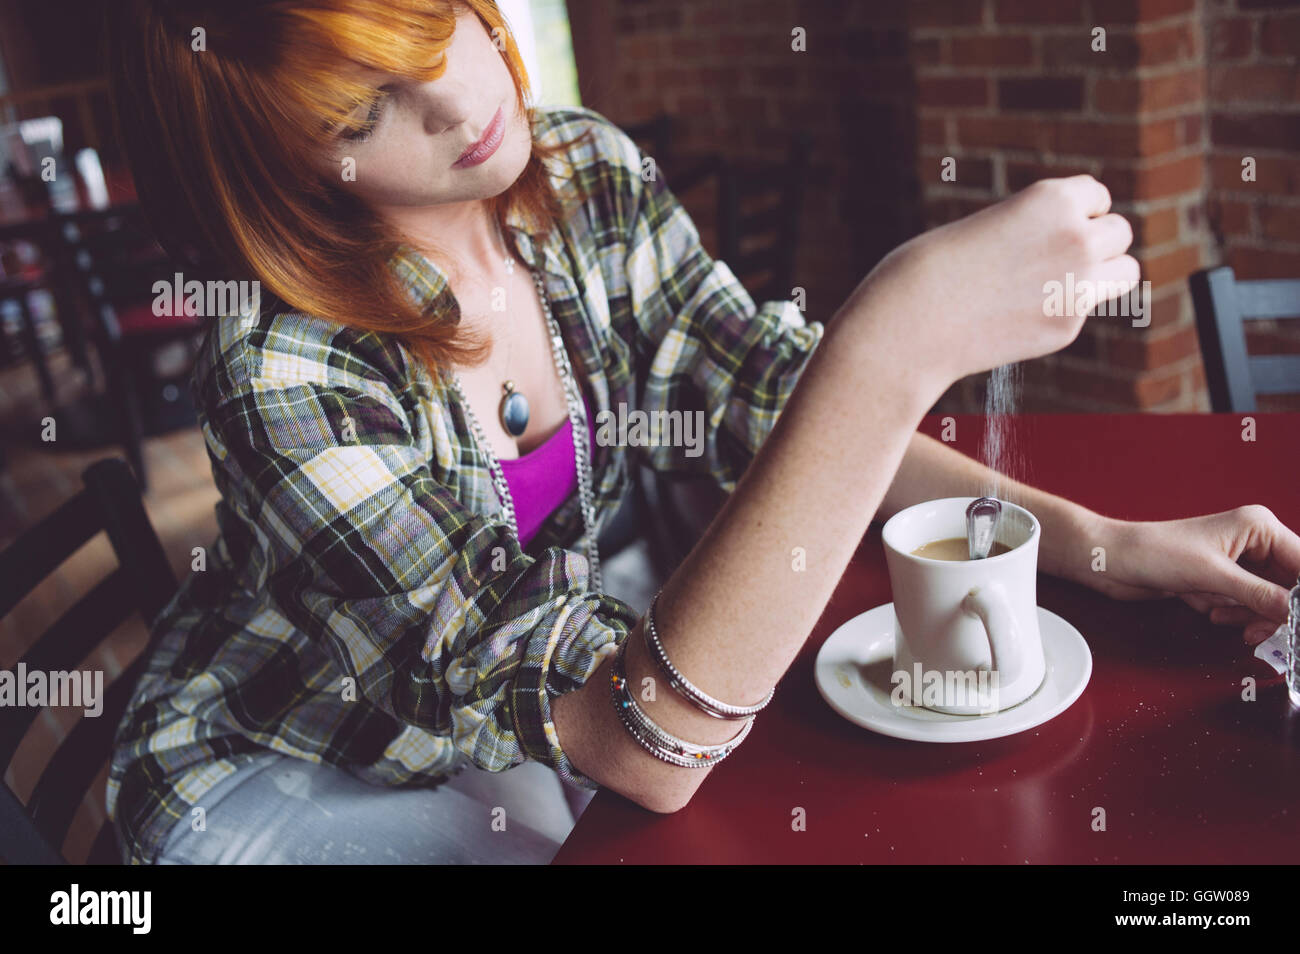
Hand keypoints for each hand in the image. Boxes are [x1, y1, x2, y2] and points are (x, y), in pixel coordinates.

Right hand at [835, 175, 1139, 399]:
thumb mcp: (993, 227)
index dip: (1073, 211)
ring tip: (1058, 284)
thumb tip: (1090, 261)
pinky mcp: (1067, 328)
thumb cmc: (935, 269)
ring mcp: (1077, 286)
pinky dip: (1060, 313)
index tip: (1044, 229)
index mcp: (1053, 199)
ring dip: (1103, 275)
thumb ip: (1041, 231)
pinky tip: (1015, 318)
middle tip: (1052, 260)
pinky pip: (1083, 312)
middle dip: (1094, 243)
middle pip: (1120, 232)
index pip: (1097, 195)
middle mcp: (1076, 238)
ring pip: (1127, 272)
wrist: (909, 324)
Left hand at [1083, 506, 1299, 641]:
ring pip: (1269, 601)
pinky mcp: (1222, 581)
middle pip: (1289, 586)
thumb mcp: (1213, 576)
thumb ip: (1261, 595)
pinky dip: (1231, 614)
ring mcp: (1238, 563)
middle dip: (1273, 611)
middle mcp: (1253, 542)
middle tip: (1259, 630)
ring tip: (1220, 614)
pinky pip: (1244, 606)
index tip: (1297, 618)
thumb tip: (1296, 612)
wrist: (1112, 560)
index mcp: (1258, 527)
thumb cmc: (1154, 551)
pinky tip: (1208, 609)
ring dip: (1248, 615)